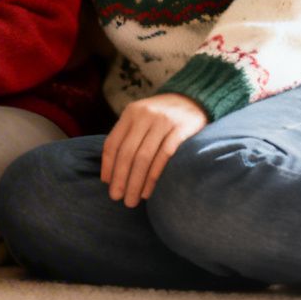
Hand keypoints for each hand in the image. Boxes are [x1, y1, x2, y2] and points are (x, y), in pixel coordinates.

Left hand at [101, 93, 207, 207]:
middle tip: (117, 198)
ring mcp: (163, 122)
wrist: (193, 100)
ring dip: (136, 182)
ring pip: (144, 157)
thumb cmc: (161, 116)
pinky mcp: (181, 129)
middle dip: (120, 178)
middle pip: (127, 153)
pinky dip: (154, 175)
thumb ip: (127, 137)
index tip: (107, 184)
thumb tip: (110, 174)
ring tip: (132, 199)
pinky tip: (148, 190)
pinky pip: (164, 156)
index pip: (113, 143)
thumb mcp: (140, 118)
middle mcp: (145, 115)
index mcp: (130, 113)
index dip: (108, 165)